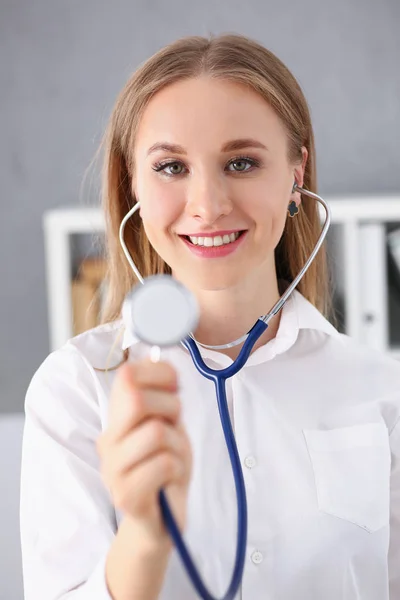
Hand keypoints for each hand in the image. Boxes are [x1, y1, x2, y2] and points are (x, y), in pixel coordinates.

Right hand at [97, 358, 192, 548]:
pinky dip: (178, 468)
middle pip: (137, 400)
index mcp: (116, 420)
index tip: (174, 385)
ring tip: (174, 458)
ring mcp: (113, 469)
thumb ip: (162, 398)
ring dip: (178, 445)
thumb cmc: (166, 469)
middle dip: (169, 407)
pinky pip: (163, 463)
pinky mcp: (126, 495)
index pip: (127, 377)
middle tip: (175, 425)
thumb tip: (161, 360)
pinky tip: (171, 478)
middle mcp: (108, 441)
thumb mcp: (167, 426)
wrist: (162, 522)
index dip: (157, 372)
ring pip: (156, 433)